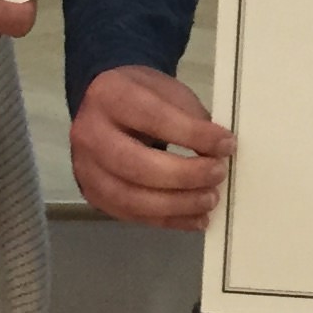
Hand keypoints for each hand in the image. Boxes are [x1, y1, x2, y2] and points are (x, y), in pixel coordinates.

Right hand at [69, 65, 232, 229]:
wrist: (105, 105)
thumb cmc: (143, 96)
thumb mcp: (168, 92)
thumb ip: (191, 119)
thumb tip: (219, 154)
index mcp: (110, 96)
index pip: (153, 119)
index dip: (193, 135)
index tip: (227, 144)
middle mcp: (89, 134)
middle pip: (137, 165)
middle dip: (184, 175)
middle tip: (218, 174)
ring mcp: (86, 169)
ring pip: (131, 198)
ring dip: (177, 204)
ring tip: (210, 199)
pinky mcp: (94, 195)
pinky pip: (132, 215)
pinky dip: (168, 220)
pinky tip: (196, 218)